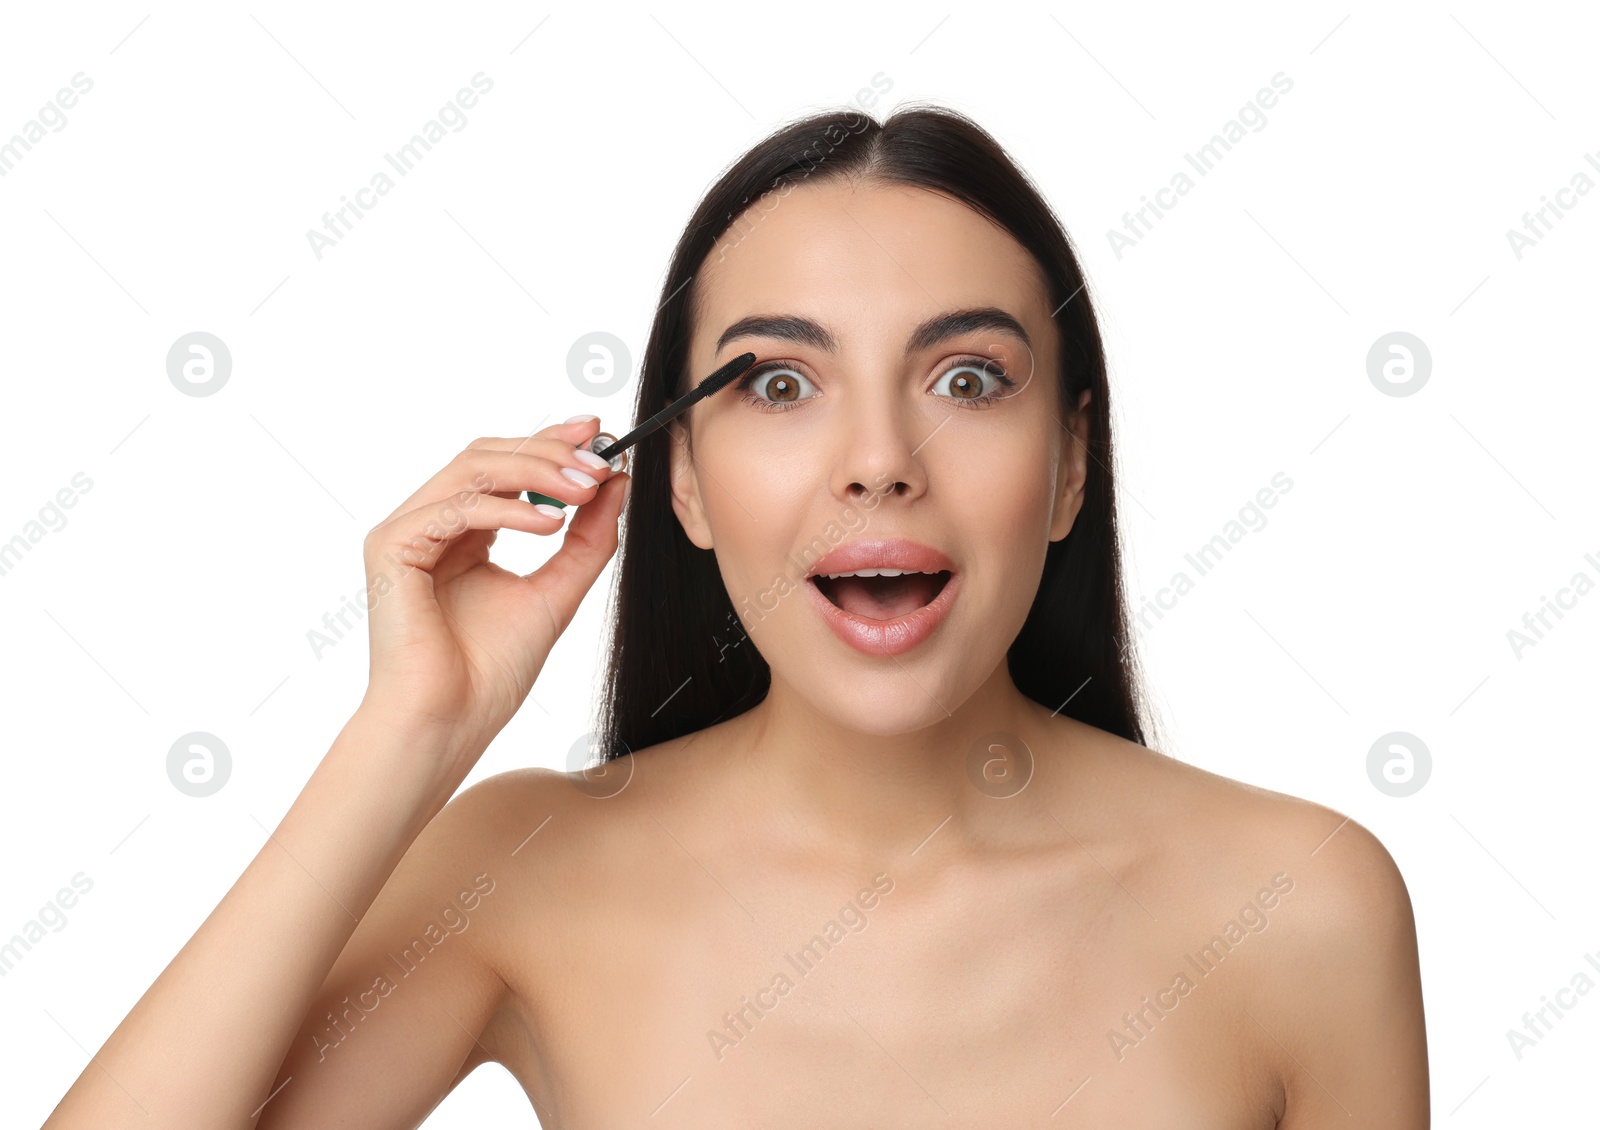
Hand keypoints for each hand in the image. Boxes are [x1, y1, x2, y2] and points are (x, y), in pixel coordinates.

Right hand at [358, 416, 626, 768]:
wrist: (449, 723)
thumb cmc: (490, 673)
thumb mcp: (557, 592)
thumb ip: (587, 539)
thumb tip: (617, 484)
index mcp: (464, 532)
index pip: (506, 466)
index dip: (550, 442)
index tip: (600, 434)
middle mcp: (432, 524)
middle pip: (488, 455)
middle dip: (549, 452)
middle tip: (599, 462)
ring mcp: (407, 532)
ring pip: (472, 469)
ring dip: (536, 472)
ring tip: (585, 489)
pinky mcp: (391, 546)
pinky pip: (455, 507)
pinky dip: (508, 509)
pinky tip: (550, 524)